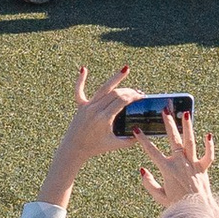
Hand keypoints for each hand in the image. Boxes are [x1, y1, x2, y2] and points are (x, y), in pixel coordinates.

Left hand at [42, 63, 142, 205]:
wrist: (74, 148)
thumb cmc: (96, 148)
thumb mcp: (116, 144)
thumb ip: (132, 139)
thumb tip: (144, 131)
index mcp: (104, 118)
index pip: (122, 101)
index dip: (134, 96)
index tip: (142, 96)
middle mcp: (95, 109)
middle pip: (115, 93)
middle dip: (129, 91)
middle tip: (139, 92)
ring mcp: (87, 106)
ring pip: (102, 89)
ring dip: (115, 79)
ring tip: (125, 70)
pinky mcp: (80, 106)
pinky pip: (79, 91)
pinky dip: (81, 80)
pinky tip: (83, 69)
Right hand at [137, 109, 217, 209]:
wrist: (199, 211)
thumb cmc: (177, 205)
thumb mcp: (159, 196)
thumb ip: (149, 183)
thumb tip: (142, 170)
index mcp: (167, 169)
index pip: (151, 151)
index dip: (143, 139)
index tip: (136, 129)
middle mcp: (180, 163)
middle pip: (173, 139)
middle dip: (168, 123)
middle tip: (164, 110)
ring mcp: (193, 165)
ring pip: (190, 142)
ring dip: (187, 126)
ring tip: (186, 113)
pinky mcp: (204, 169)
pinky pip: (208, 156)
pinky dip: (209, 146)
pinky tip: (208, 135)